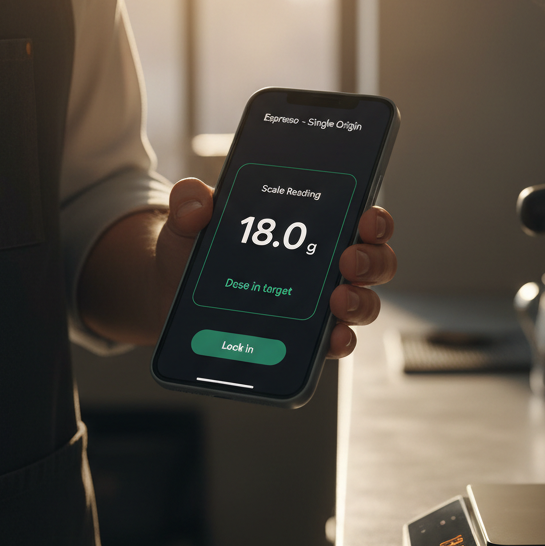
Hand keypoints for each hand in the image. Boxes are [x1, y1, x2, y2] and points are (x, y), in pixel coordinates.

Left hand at [79, 178, 395, 353]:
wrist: (169, 297)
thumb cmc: (193, 254)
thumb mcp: (189, 222)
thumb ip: (191, 203)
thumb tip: (198, 202)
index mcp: (310, 228)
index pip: (359, 219)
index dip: (375, 220)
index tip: (368, 218)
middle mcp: (325, 266)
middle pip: (374, 262)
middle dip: (372, 260)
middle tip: (348, 260)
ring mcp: (318, 305)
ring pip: (364, 303)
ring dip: (360, 302)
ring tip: (338, 301)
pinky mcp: (303, 339)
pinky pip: (336, 342)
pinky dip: (340, 341)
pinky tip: (332, 338)